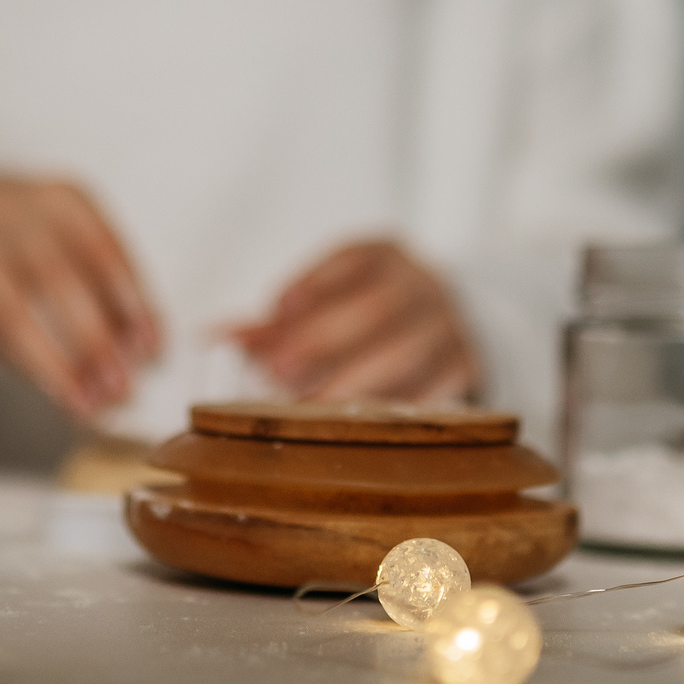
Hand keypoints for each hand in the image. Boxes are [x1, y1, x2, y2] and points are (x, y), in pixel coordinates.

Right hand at [0, 173, 160, 421]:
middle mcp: (14, 217)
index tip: (153, 350)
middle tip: (121, 387)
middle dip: (92, 339)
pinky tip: (51, 389)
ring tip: (85, 404)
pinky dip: (21, 365)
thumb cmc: (28, 237)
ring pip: (10, 314)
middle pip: (55, 279)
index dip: (131, 302)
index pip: (102, 250)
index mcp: (63, 201)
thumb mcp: (69, 239)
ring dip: (52, 366)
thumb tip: (143, 351)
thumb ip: (106, 287)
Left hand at [232, 240, 476, 404]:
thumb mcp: (332, 302)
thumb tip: (216, 339)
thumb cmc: (374, 314)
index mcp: (385, 255)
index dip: (313, 284)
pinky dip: (393, 409)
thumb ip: (277, 322)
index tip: (275, 309)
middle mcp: (422, 283)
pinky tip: (358, 428)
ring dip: (353, 381)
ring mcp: (449, 325)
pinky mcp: (467, 366)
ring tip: (309, 406)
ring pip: (406, 352)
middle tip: (278, 370)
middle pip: (375, 308)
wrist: (457, 323)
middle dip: (324, 339)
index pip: (350, 260)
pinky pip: (434, 390)